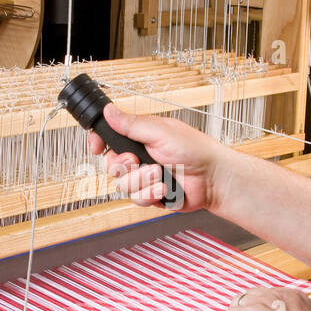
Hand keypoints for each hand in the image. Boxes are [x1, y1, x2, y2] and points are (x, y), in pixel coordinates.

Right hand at [89, 103, 229, 212]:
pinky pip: (136, 199)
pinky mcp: (151, 195)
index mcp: (141, 136)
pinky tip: (164, 188)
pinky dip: (150, 194)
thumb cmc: (196, 150)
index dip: (99, 141)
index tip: (96, 146)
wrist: (213, 179)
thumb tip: (109, 111)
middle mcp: (141, 156)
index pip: (109, 137)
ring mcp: (145, 177)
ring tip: (160, 174)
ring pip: (122, 185)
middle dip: (124, 165)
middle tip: (138, 161)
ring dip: (142, 181)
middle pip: (111, 164)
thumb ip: (131, 124)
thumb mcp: (160, 131)